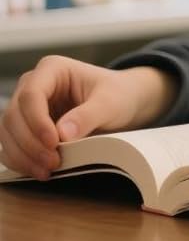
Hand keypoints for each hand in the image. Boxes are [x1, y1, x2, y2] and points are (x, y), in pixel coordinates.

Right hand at [0, 57, 178, 179]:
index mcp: (52, 69)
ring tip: (47, 171)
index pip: (31, 95)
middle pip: (14, 116)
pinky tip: (40, 171)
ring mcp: (27, 108)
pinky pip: (11, 147)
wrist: (124, 102)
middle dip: (30, 143)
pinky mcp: (27, 128)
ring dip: (23, 156)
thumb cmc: (119, 94)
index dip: (37, 121)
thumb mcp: (111, 102)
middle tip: (52, 163)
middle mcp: (33, 85)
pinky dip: (21, 161)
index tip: (54, 143)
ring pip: (8, 134)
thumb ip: (88, 115)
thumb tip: (63, 134)